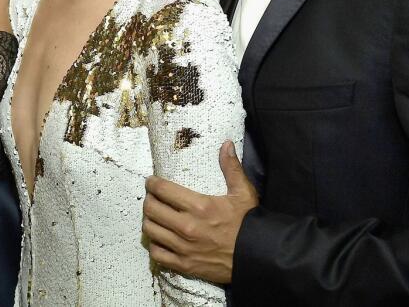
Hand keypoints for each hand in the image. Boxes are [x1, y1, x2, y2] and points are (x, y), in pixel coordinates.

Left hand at [142, 140, 256, 283]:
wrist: (259, 258)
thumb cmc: (250, 224)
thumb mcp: (243, 193)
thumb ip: (231, 168)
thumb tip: (226, 144)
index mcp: (199, 206)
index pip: (162, 190)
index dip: (152, 183)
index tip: (151, 182)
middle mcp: (187, 227)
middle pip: (151, 209)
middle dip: (148, 200)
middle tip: (152, 198)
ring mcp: (184, 248)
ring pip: (150, 230)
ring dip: (149, 221)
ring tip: (154, 216)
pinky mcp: (184, 265)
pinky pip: (157, 254)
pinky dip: (154, 245)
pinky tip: (160, 239)